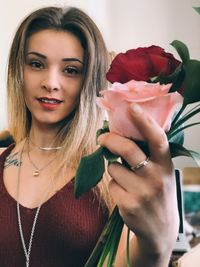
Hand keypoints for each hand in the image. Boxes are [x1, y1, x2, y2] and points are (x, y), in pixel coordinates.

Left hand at [98, 103, 178, 266]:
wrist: (161, 229)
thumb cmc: (158, 193)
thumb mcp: (161, 173)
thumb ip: (148, 155)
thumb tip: (123, 133)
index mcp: (165, 165)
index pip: (157, 139)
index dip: (144, 121)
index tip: (131, 107)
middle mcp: (156, 177)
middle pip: (127, 150)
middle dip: (110, 140)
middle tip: (102, 138)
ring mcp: (142, 193)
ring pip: (113, 168)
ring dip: (114, 170)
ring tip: (127, 181)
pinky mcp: (128, 205)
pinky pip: (111, 185)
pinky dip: (114, 186)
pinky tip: (126, 195)